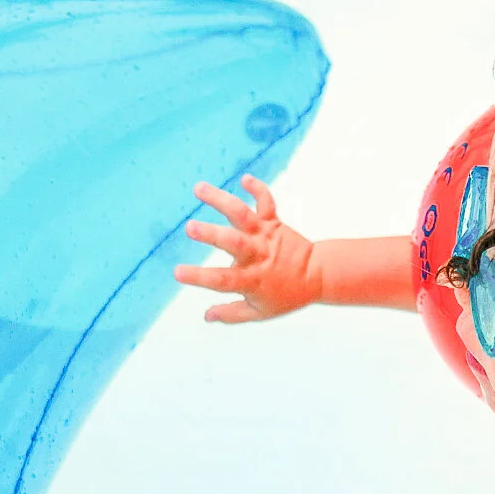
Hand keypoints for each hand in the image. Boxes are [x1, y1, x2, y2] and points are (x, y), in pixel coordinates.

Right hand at [174, 175, 321, 322]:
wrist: (317, 275)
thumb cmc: (285, 295)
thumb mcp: (259, 312)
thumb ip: (231, 313)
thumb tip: (206, 316)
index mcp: (251, 279)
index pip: (221, 280)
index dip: (199, 277)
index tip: (177, 272)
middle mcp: (257, 255)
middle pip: (232, 242)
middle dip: (211, 234)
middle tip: (190, 228)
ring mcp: (265, 236)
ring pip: (242, 214)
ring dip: (220, 200)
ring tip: (198, 188)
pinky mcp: (274, 222)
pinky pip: (266, 202)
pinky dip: (258, 188)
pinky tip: (244, 178)